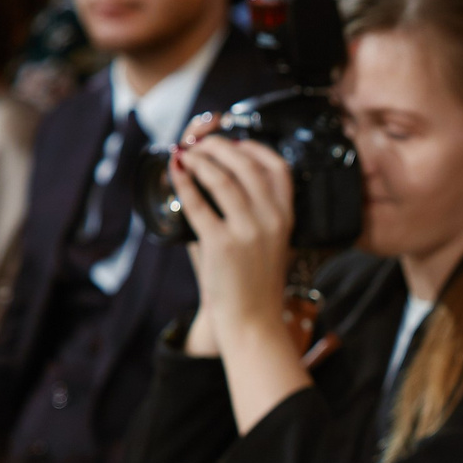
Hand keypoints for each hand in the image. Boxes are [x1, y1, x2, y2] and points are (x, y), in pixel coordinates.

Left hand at [174, 113, 295, 357]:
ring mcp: (249, 232)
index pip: (278, 167)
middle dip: (219, 145)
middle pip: (246, 164)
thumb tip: (207, 179)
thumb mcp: (264, 244)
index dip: (252, 147)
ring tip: (186, 153)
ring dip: (200, 158)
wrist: (253, 322)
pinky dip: (184, 180)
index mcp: (286, 218)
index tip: (232, 140)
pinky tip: (176, 169)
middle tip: (200, 143)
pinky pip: (198, 202)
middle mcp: (272, 220)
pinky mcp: (222, 245)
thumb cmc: (252, 285)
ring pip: (222, 177)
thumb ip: (244, 213)